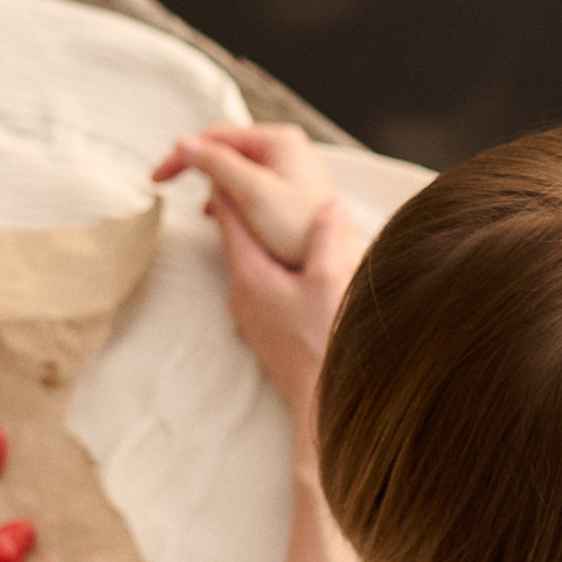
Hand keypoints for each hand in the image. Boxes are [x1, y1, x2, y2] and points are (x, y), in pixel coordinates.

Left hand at [154, 126, 363, 419]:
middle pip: (237, 237)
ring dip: (262, 238)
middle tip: (258, 175)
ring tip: (280, 214)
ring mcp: (250, 315)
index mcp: (250, 274)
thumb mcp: (330, 281)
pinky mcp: (263, 331)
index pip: (231, 216)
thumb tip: (328, 201)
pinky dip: (272, 265)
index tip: (235, 156)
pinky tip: (295, 264)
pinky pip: (261, 283)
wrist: (321, 405)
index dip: (233, 183)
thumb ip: (326, 237)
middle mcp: (241, 293)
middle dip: (247, 207)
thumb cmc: (326, 343)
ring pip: (249, 261)